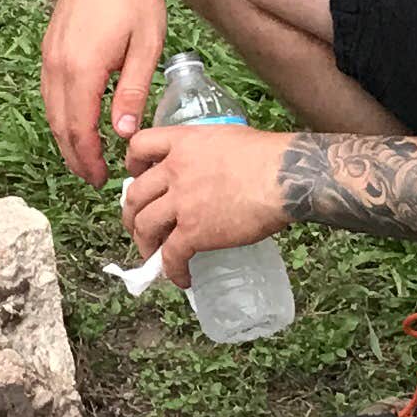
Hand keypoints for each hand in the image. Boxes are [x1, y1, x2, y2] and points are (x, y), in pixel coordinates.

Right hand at [41, 0, 169, 187]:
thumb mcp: (146, 47)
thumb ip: (132, 93)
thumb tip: (123, 134)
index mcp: (83, 70)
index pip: (79, 130)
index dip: (89, 160)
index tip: (103, 179)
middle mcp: (58, 66)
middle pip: (60, 126)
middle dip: (75, 157)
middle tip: (94, 178)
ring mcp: (49, 55)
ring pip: (50, 110)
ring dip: (65, 138)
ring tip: (85, 157)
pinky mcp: (49, 46)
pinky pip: (49, 92)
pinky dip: (60, 115)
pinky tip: (75, 121)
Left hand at [120, 119, 294, 282]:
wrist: (284, 177)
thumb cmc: (269, 155)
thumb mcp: (227, 137)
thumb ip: (208, 151)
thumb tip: (213, 168)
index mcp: (183, 143)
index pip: (139, 146)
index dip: (132, 164)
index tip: (136, 176)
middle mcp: (174, 171)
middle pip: (135, 194)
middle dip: (131, 214)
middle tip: (138, 225)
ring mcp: (181, 203)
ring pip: (145, 226)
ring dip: (144, 244)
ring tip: (153, 255)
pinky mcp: (193, 232)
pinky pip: (171, 256)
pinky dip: (172, 271)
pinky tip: (181, 278)